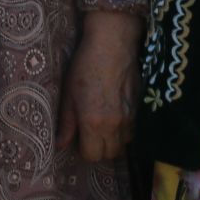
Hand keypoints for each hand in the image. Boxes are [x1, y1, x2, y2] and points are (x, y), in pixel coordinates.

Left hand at [56, 10, 142, 161]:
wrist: (113, 43)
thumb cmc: (85, 66)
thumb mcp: (69, 93)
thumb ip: (66, 123)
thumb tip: (59, 145)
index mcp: (94, 123)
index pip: (92, 156)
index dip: (83, 150)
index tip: (78, 137)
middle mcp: (114, 125)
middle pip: (109, 154)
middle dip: (98, 149)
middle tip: (89, 133)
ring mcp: (130, 117)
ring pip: (123, 144)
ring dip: (113, 140)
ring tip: (103, 125)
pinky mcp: (139, 107)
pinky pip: (133, 130)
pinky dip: (124, 130)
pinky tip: (115, 115)